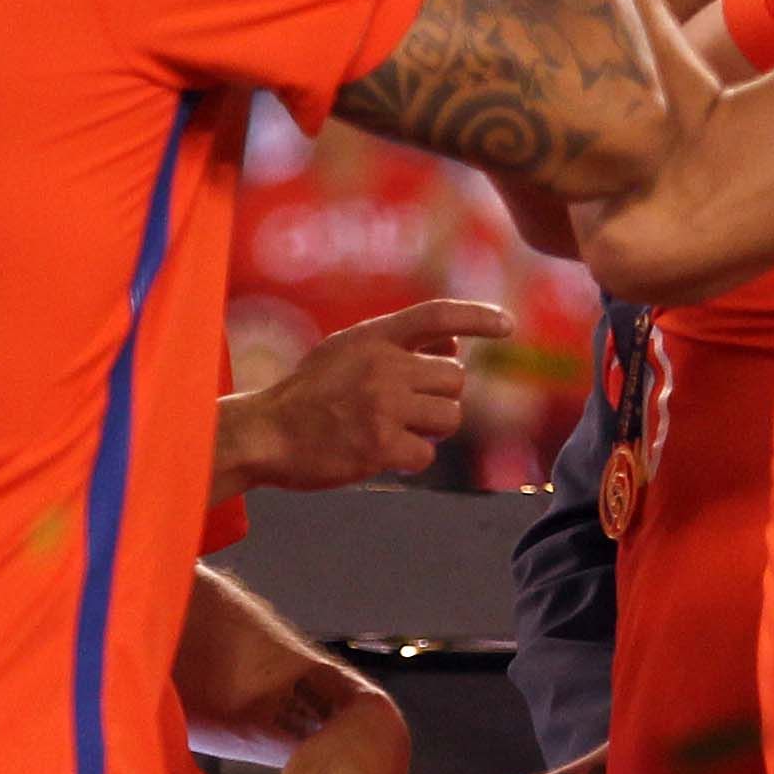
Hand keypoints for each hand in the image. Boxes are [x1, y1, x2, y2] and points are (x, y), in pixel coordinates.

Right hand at [222, 299, 508, 488]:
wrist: (266, 433)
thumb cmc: (310, 394)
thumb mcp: (347, 351)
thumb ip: (396, 344)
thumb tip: (454, 347)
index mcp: (374, 336)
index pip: (437, 315)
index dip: (477, 317)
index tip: (507, 325)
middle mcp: (382, 365)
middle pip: (455, 379)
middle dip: (442, 398)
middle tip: (410, 410)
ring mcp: (382, 405)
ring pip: (450, 417)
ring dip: (432, 430)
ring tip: (396, 430)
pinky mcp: (379, 445)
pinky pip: (427, 454)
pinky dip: (410, 458)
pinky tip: (380, 454)